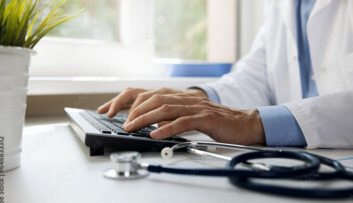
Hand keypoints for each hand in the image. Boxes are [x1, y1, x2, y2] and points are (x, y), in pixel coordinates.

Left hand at [98, 87, 265, 144]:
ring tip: (131, 127)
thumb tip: (152, 123)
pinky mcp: (205, 118)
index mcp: (182, 96)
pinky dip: (167, 128)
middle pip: (155, 98)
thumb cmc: (216, 121)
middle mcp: (187, 98)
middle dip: (135, 110)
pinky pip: (183, 122)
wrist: (243, 123)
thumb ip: (173, 116)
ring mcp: (196, 107)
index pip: (152, 94)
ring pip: (165, 109)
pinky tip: (155, 134)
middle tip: (122, 122)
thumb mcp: (191, 115)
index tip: (118, 111)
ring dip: (145, 118)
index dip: (133, 101)